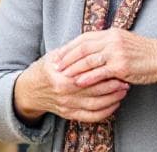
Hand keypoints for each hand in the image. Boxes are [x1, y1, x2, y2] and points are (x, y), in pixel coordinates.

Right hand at [14, 52, 129, 123]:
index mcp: (61, 76)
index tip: (118, 65)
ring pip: (96, 105)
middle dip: (113, 85)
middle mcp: (64, 93)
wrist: (29, 91)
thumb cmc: (45, 69)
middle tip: (126, 78)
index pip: (88, 74)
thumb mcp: (54, 56)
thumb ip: (73, 50)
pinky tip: (115, 104)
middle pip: (95, 90)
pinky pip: (91, 116)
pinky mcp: (69, 115)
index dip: (105, 70)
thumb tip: (94, 39)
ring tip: (124, 90)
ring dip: (113, 98)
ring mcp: (67, 106)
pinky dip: (106, 112)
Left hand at [53, 29, 156, 92]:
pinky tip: (78, 82)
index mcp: (111, 33)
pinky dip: (87, 77)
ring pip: (89, 59)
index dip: (69, 47)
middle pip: (83, 47)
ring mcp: (117, 52)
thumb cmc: (143, 54)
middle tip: (55, 66)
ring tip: (62, 75)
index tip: (58, 55)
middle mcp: (112, 40)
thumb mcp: (124, 43)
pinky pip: (100, 72)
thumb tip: (89, 50)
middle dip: (67, 57)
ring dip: (73, 68)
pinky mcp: (122, 65)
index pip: (84, 38)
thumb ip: (108, 44)